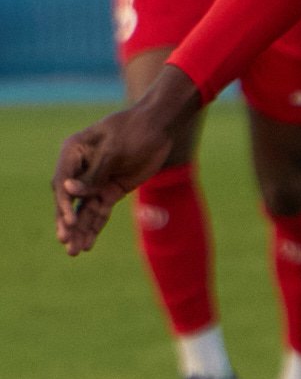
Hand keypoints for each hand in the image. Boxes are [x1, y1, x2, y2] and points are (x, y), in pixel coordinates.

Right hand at [53, 69, 200, 255]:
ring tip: (73, 252)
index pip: (62, 182)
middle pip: (70, 200)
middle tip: (65, 242)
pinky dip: (94, 227)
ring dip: (79, 230)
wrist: (160, 127)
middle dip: (67, 222)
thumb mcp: (114, 151)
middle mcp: (80, 168)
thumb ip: (93, 174)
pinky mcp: (110, 190)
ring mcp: (96, 181)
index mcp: (73, 152)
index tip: (69, 222)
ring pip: (84, 210)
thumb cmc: (135, 131)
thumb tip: (67, 190)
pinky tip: (88, 244)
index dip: (64, 204)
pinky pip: (99, 212)